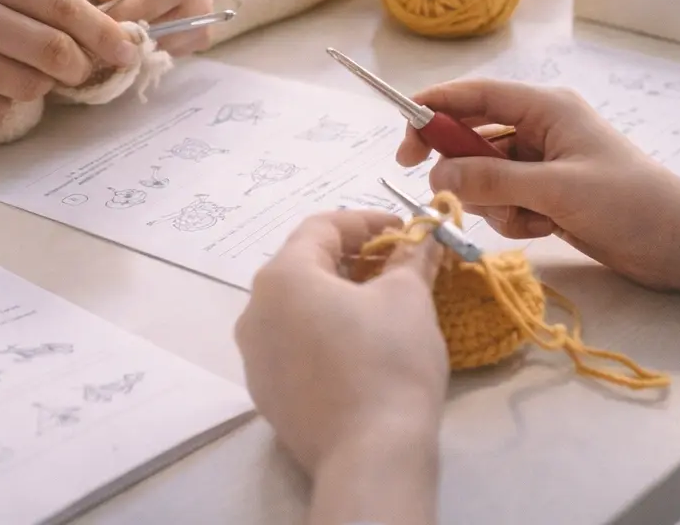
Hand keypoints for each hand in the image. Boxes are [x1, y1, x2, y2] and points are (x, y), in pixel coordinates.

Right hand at [0, 0, 138, 124]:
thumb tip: (99, 25)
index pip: (63, 7)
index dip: (103, 33)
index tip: (127, 50)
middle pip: (53, 53)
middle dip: (79, 67)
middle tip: (79, 70)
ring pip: (27, 87)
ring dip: (38, 86)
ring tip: (18, 69)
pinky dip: (1, 102)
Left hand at [55, 0, 213, 53]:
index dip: (144, 9)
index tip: (107, 21)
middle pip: (193, 12)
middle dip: (152, 31)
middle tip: (108, 38)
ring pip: (194, 32)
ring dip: (156, 43)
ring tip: (114, 38)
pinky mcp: (186, 1)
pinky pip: (184, 37)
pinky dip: (157, 45)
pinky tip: (124, 37)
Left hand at [235, 210, 447, 474]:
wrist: (370, 457)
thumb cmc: (388, 363)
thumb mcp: (408, 299)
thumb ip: (412, 258)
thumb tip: (425, 237)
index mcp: (281, 276)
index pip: (322, 227)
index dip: (368, 222)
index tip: (407, 230)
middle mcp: (254, 310)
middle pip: (305, 266)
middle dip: (354, 259)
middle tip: (399, 265)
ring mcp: (254, 355)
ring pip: (297, 308)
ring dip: (338, 297)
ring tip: (382, 305)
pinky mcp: (266, 393)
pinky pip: (294, 345)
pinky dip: (324, 333)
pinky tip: (360, 348)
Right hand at [395, 80, 679, 290]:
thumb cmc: (631, 203)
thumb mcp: (556, 190)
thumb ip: (491, 179)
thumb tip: (435, 175)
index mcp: (546, 108)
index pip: (475, 95)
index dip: (434, 109)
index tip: (403, 137)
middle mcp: (541, 129)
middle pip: (473, 136)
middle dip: (460, 167)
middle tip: (441, 194)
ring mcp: (544, 163)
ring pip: (485, 174)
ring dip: (491, 200)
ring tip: (526, 219)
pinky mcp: (549, 195)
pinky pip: (504, 199)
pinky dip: (512, 217)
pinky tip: (542, 229)